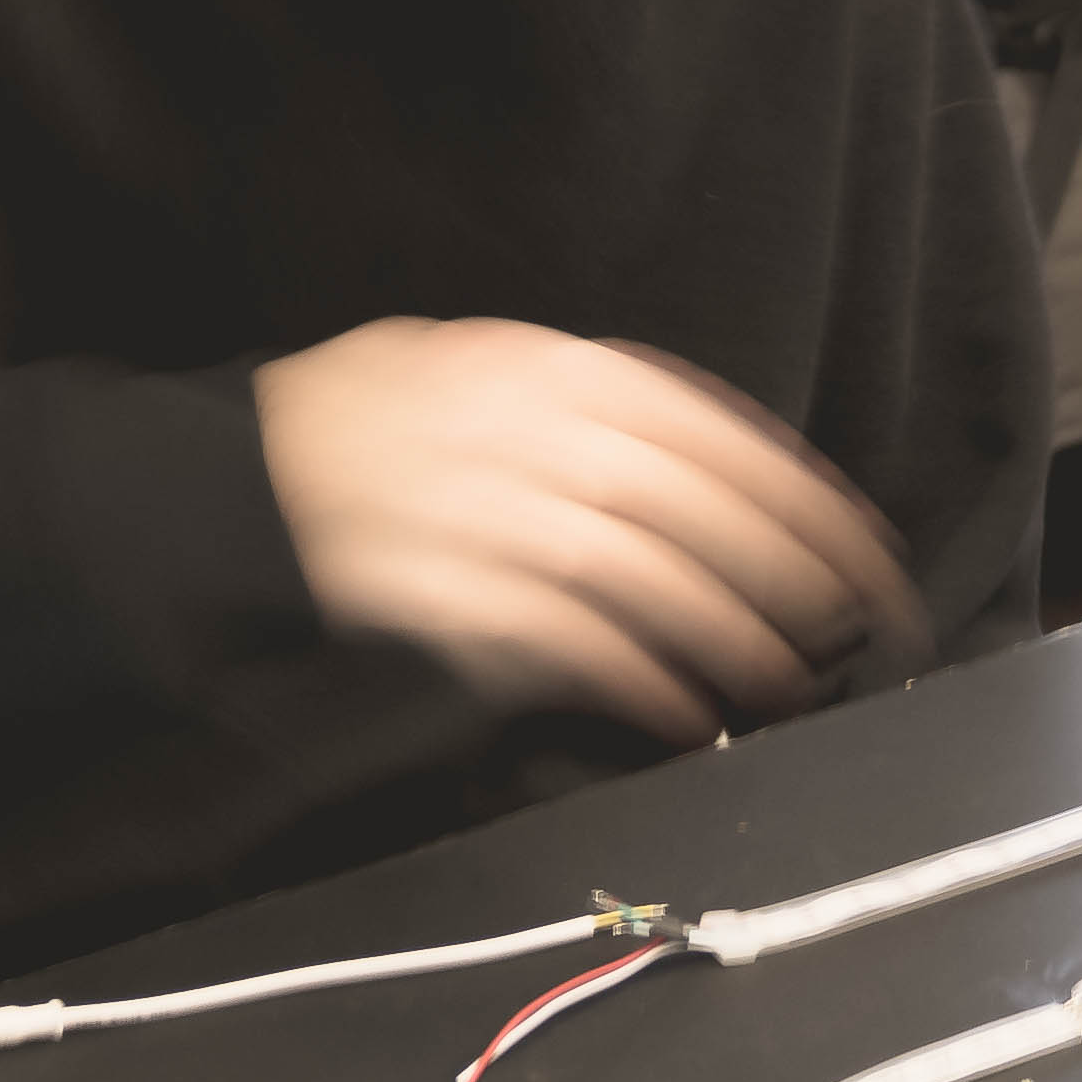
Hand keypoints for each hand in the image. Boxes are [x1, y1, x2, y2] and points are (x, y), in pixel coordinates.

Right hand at [252, 319, 922, 742]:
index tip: (857, 542)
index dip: (796, 494)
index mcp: (540, 369)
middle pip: (696, 505)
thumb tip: (690, 459)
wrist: (224, 486)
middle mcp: (523, 432)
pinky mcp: (449, 596)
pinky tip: (682, 713)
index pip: (707, 430)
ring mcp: (485, 514)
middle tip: (856, 623)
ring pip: (648, 577)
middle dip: (793, 571)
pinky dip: (639, 682)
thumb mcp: (464, 370)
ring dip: (730, 637)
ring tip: (783, 683)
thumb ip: (570, 404)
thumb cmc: (351, 431)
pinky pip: (571, 645)